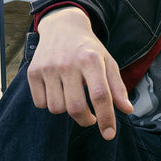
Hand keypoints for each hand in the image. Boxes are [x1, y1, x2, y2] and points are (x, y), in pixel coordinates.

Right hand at [27, 7, 132, 137]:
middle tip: (90, 118)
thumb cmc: (89, 50)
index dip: (106, 118)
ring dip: (67, 111)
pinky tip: (58, 92)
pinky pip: (41, 103)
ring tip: (73, 98)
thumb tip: (127, 110)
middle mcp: (68, 63)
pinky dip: (50, 104)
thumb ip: (118, 87)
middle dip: (86, 120)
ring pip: (57, 108)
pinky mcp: (33, 72)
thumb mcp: (108, 63)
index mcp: (91, 60)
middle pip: (76, 107)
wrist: (62, 27)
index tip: (109, 134)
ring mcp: (48, 67)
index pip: (100, 95)